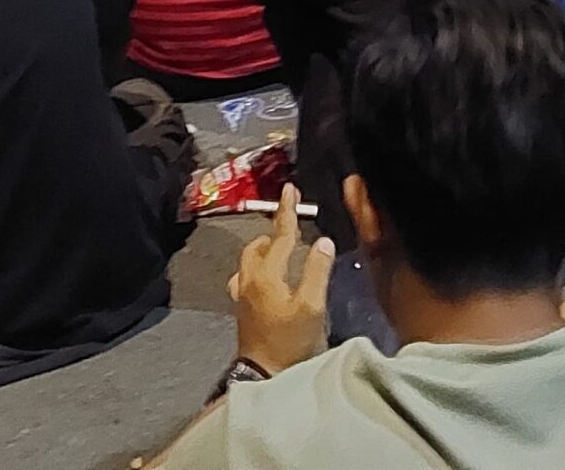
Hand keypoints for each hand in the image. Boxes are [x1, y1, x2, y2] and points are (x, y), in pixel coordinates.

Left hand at [229, 186, 332, 373]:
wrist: (263, 375)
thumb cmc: (290, 341)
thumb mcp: (311, 307)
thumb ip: (317, 271)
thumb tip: (323, 241)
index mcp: (266, 274)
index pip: (280, 235)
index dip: (287, 211)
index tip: (289, 188)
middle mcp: (249, 278)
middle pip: (259, 244)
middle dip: (274, 231)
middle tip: (292, 225)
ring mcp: (242, 293)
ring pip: (249, 258)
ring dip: (265, 247)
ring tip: (283, 247)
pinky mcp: (242, 306)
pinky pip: (246, 274)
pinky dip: (258, 265)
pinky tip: (266, 274)